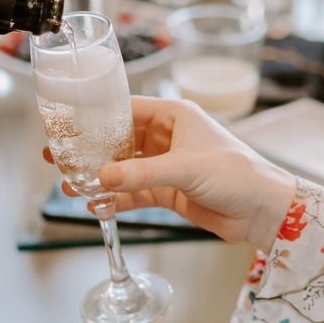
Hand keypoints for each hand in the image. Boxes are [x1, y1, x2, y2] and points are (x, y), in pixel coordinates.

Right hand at [47, 97, 295, 252]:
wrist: (265, 212)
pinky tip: (96, 205)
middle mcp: (166, 137)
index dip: (96, 117)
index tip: (69, 124)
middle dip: (90, 151)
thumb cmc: (237, 174)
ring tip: (70, 185)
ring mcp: (165, 166)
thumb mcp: (186, 169)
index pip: (126, 109)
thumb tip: (101, 177)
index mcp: (173, 116)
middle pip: (118, 141)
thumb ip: (142, 173)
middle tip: (58, 156)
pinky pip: (134, 193)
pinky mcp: (168, 192)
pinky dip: (115, 200)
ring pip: (122, 169)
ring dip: (99, 178)